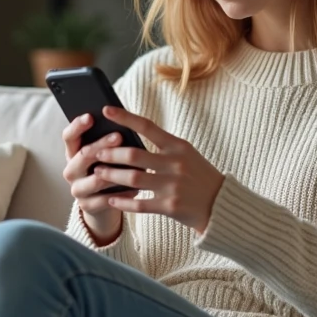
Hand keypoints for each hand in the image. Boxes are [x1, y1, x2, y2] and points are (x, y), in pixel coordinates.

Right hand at [61, 113, 139, 243]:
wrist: (105, 201)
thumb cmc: (110, 168)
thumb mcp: (106, 153)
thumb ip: (108, 141)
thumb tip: (123, 123)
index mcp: (72, 153)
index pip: (69, 136)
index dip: (78, 126)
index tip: (91, 116)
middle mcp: (71, 170)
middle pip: (83, 155)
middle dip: (101, 145)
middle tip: (119, 136)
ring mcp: (77, 190)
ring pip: (96, 179)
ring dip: (115, 172)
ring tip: (132, 165)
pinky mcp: (86, 206)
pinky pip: (105, 200)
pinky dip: (122, 194)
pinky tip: (136, 189)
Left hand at [92, 105, 224, 234]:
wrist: (221, 204)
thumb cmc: (198, 176)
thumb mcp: (186, 154)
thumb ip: (162, 146)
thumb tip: (130, 138)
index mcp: (178, 146)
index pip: (147, 126)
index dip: (125, 117)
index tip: (106, 110)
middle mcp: (175, 163)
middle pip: (133, 155)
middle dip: (110, 153)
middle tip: (96, 153)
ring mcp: (172, 185)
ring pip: (132, 179)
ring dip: (111, 175)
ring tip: (97, 173)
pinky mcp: (170, 206)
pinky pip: (139, 204)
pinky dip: (122, 202)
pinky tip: (112, 199)